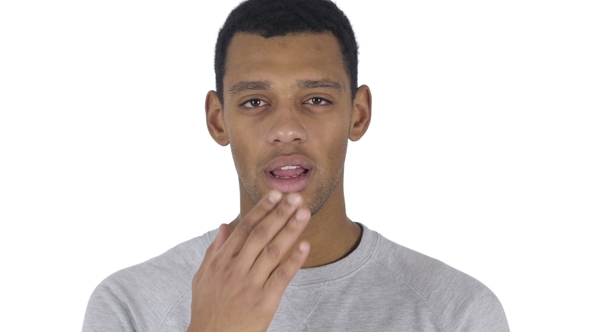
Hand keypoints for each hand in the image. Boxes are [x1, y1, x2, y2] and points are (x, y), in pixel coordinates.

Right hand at [187, 190, 310, 331]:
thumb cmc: (207, 309)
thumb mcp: (203, 277)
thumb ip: (214, 250)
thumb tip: (225, 226)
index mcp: (221, 261)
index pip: (245, 228)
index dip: (262, 210)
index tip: (276, 195)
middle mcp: (235, 269)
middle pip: (261, 235)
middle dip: (280, 214)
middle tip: (296, 197)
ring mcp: (250, 285)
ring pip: (273, 251)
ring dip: (290, 230)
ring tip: (304, 213)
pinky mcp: (264, 302)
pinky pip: (282, 277)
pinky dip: (294, 260)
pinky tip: (305, 245)